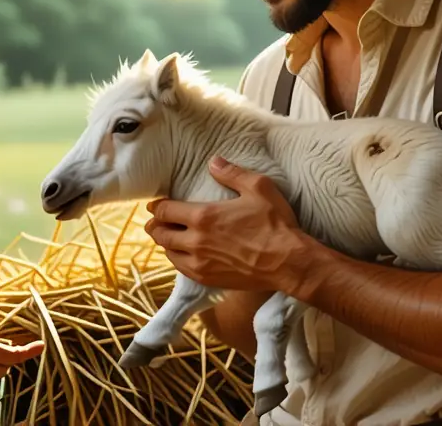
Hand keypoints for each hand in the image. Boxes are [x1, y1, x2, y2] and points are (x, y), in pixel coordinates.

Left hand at [144, 156, 309, 291]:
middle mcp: (196, 241)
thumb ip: (232, 173)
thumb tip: (213, 161)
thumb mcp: (258, 188)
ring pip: (170, 253)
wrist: (288, 262)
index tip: (155, 205)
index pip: (166, 211)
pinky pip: (182, 270)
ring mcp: (201, 263)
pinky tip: (181, 256)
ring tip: (166, 237)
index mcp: (203, 216)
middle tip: (154, 222)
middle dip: (155, 225)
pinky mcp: (208, 279)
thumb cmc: (275, 224)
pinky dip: (177, 260)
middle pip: (161, 233)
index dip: (156, 207)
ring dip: (165, 244)